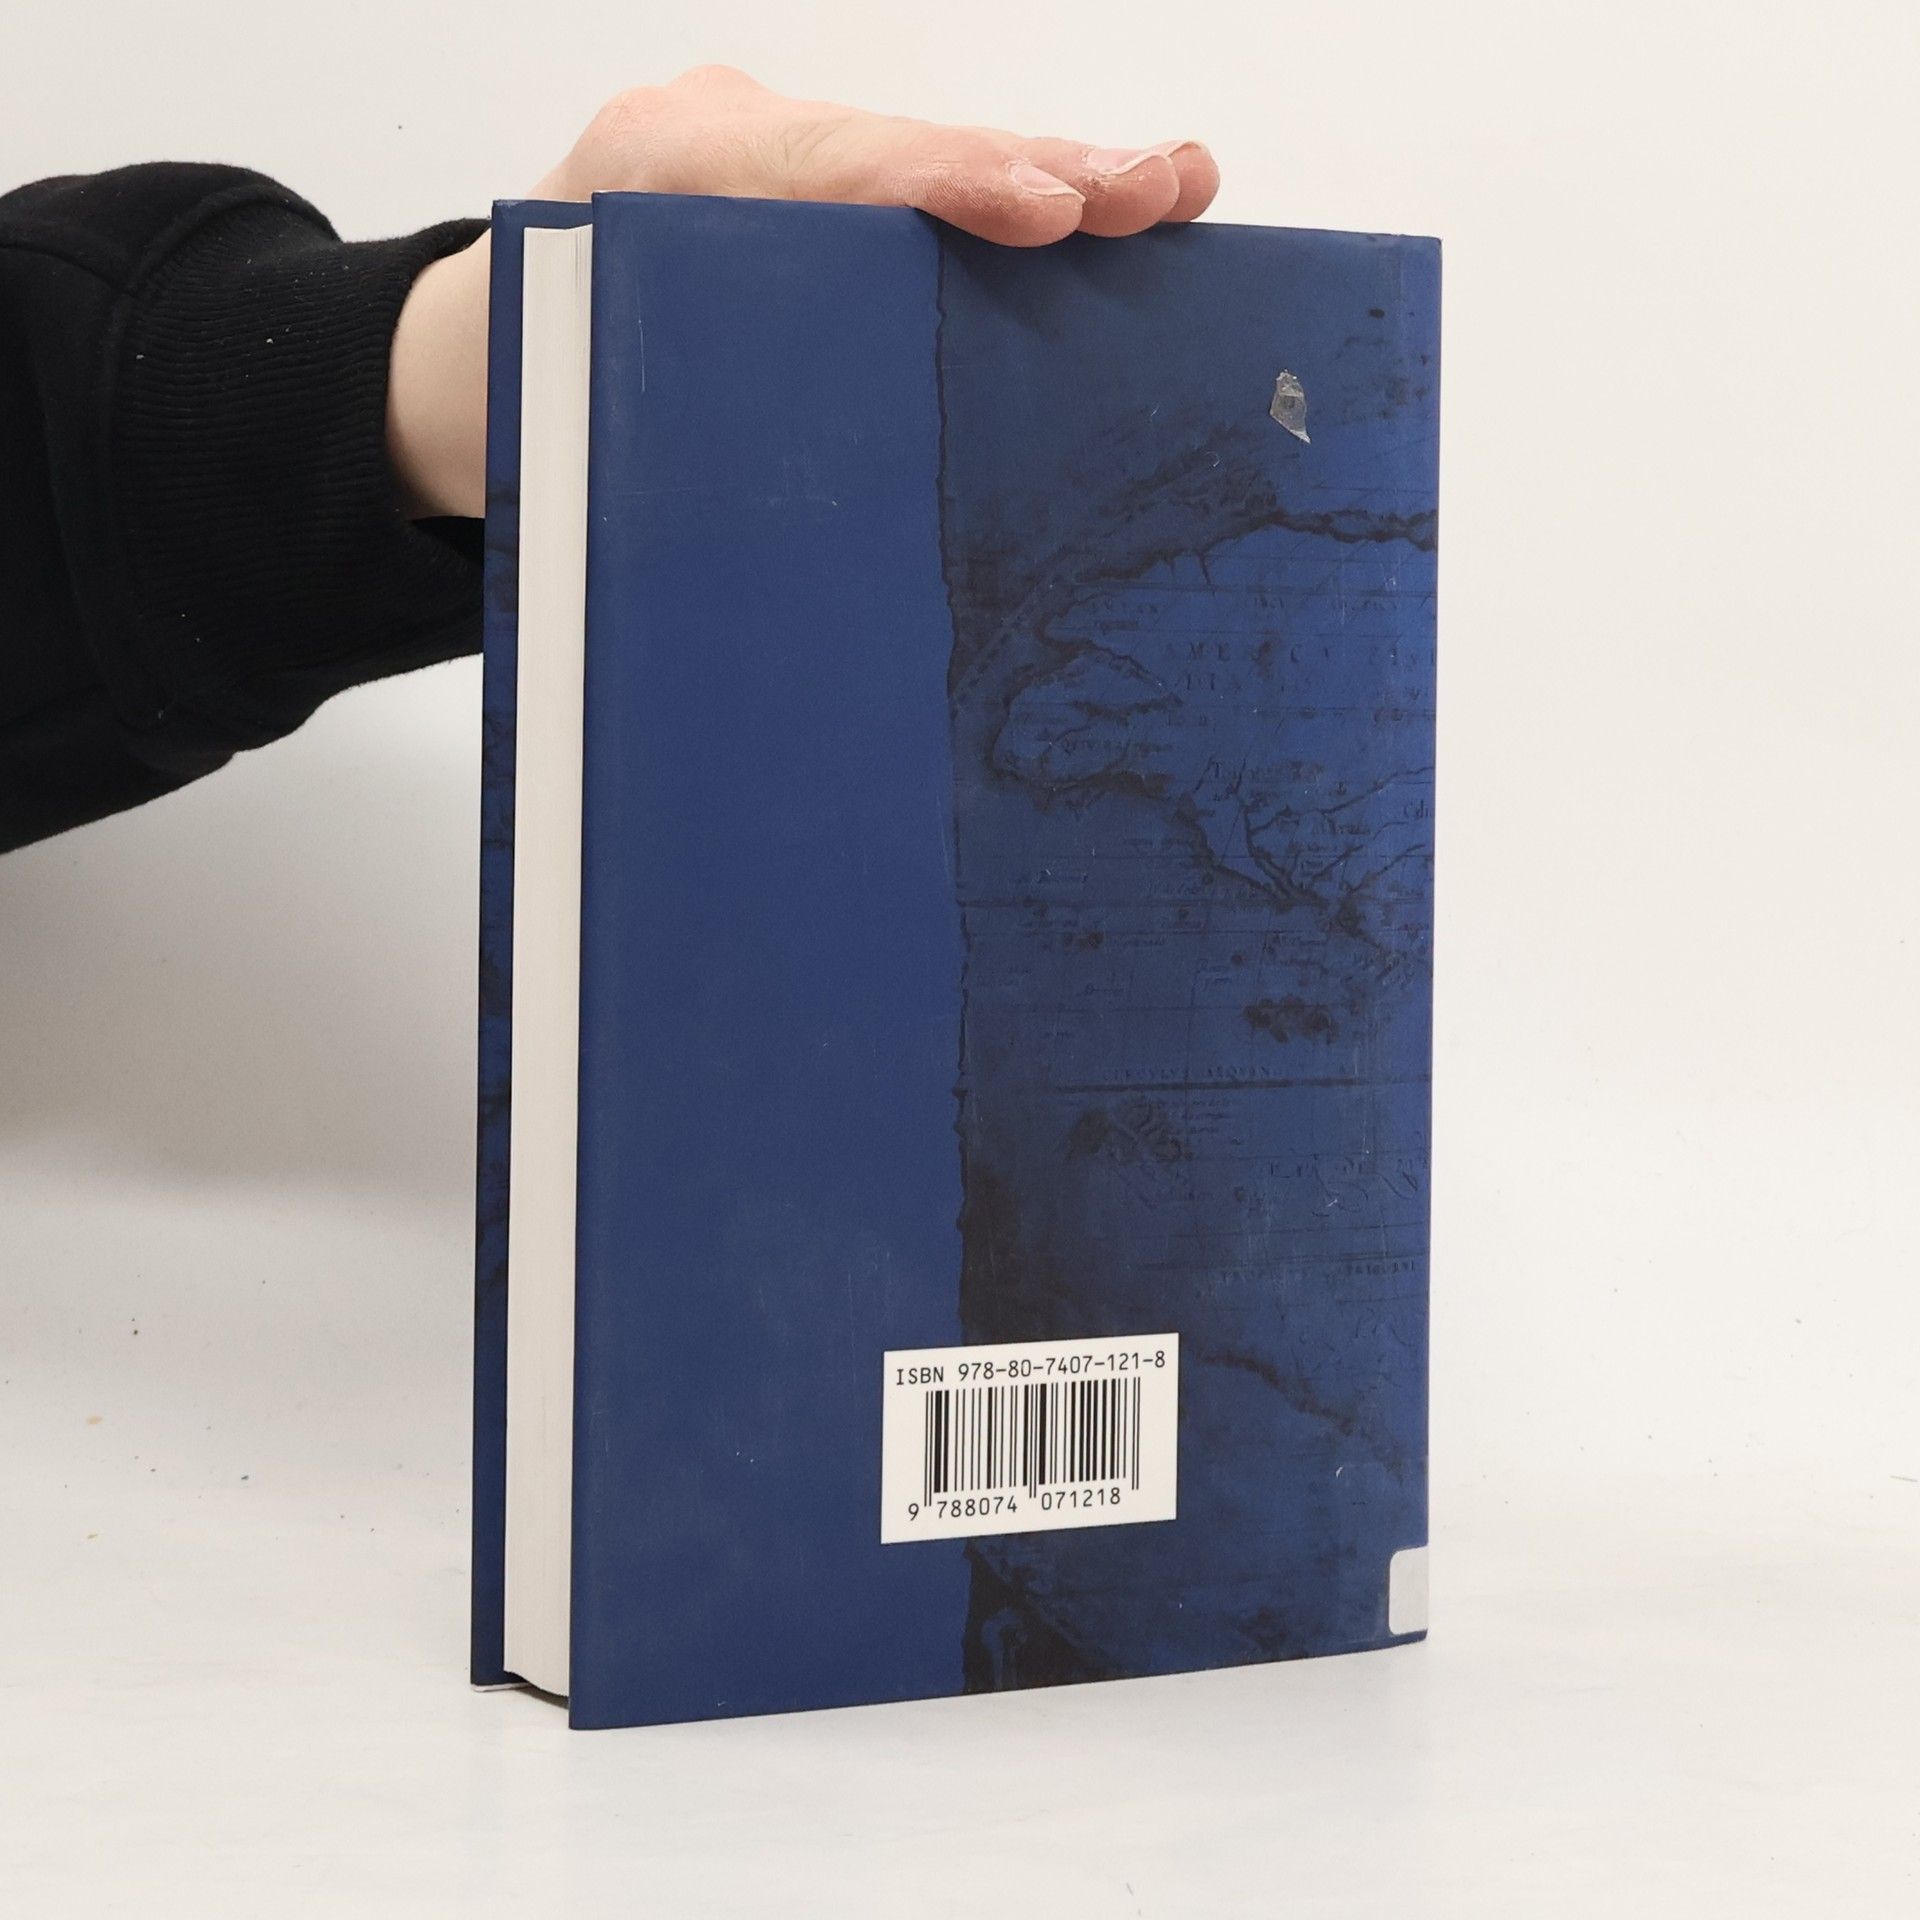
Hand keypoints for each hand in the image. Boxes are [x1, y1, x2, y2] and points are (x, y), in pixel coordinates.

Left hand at [388, 68, 1218, 517]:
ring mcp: (764, 155)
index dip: (945, 188)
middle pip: (902, 148)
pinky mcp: (800, 186)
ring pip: (925, 161)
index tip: (1043, 211)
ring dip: (1057, 178)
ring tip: (1173, 187)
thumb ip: (695, 453)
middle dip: (1037, 170)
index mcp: (650, 181)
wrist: (459, 360)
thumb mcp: (586, 431)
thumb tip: (839, 552)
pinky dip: (1014, 202)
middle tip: (1152, 192)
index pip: (824, 171)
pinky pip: (915, 189)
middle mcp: (717, 142)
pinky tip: (1110, 204)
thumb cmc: (522, 406)